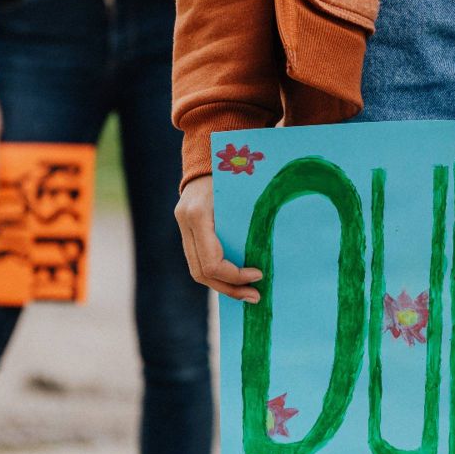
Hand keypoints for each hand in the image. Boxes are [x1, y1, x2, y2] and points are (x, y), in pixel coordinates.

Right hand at [176, 176, 262, 300]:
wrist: (209, 156)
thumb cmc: (234, 170)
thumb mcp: (244, 189)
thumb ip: (251, 218)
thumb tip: (271, 254)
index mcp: (198, 214)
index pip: (211, 261)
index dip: (234, 275)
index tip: (258, 275)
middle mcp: (185, 222)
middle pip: (201, 272)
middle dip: (229, 288)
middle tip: (255, 297)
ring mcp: (183, 227)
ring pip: (197, 271)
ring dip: (223, 286)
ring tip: (247, 294)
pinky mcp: (187, 230)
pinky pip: (198, 261)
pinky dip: (217, 275)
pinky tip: (235, 281)